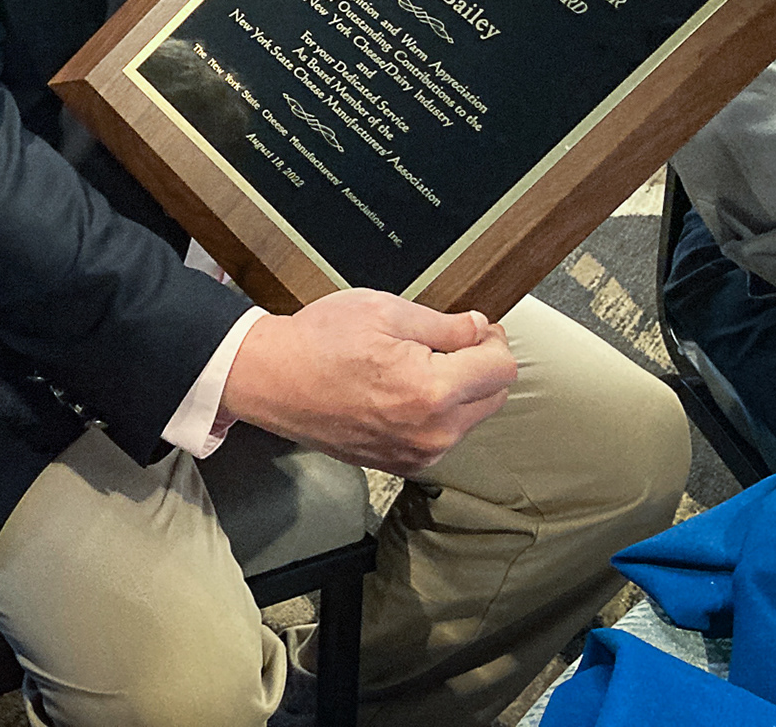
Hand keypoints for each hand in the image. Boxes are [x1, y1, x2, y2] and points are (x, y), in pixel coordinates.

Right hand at [219, 288, 517, 475]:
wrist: (271, 379)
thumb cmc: (319, 341)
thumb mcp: (383, 310)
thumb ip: (444, 324)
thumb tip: (480, 329)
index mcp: (432, 391)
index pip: (503, 368)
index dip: (493, 340)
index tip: (475, 328)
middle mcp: (432, 432)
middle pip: (494, 396)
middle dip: (479, 366)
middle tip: (444, 342)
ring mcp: (417, 454)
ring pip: (469, 418)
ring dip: (458, 392)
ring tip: (414, 367)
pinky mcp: (401, 464)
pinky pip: (441, 438)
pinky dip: (434, 414)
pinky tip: (400, 392)